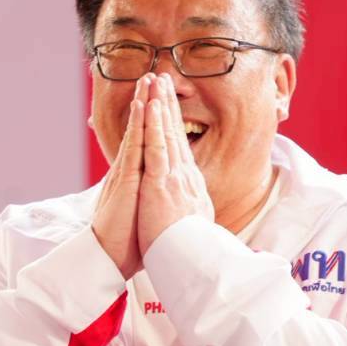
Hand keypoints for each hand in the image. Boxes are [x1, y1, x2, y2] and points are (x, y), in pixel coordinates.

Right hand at [91, 75, 149, 278]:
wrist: (108, 258)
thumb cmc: (125, 242)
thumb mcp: (141, 212)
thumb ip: (146, 198)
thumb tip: (155, 193)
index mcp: (135, 177)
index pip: (146, 143)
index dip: (154, 121)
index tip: (161, 99)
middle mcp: (129, 170)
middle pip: (141, 130)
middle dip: (149, 102)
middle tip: (156, 75)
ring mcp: (126, 173)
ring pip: (137, 132)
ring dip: (143, 104)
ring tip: (149, 79)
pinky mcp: (125, 181)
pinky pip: (134, 148)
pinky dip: (139, 126)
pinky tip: (142, 106)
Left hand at [136, 73, 213, 255]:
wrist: (192, 265)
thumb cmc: (191, 253)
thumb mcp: (194, 227)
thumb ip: (192, 212)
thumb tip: (196, 210)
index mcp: (190, 187)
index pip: (181, 149)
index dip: (175, 125)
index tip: (169, 107)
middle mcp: (186, 177)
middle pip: (176, 133)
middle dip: (169, 105)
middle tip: (163, 79)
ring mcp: (175, 178)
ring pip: (167, 133)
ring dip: (161, 105)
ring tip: (155, 80)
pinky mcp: (161, 183)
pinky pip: (157, 147)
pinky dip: (154, 124)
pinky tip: (150, 105)